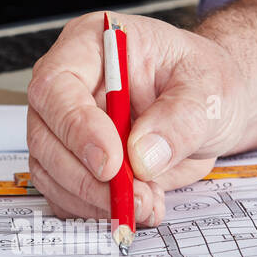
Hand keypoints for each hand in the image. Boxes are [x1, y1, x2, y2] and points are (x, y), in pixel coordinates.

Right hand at [26, 11, 251, 226]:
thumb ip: (179, 120)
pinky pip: (66, 195)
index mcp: (92, 45)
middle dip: (87, 178)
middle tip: (134, 195)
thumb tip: (142, 156)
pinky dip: (98, 210)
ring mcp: (65, 127)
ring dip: (95, 200)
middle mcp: (70, 86)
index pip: (57, 85)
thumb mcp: (208, 91)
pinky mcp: (72, 163)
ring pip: (50, 172)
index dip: (77, 128)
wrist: (210, 109)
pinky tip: (139, 203)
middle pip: (45, 135)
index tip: (111, 163)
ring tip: (147, 200)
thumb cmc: (203, 83)